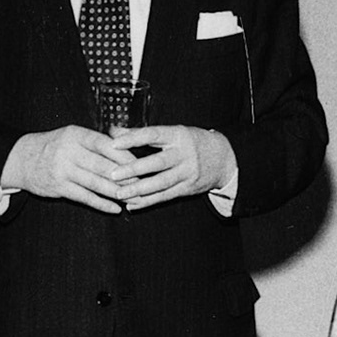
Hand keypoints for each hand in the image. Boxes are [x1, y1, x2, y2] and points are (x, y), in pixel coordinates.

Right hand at [0, 125, 135, 211]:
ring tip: (133, 198)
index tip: (141, 163)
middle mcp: (69, 151)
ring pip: (96, 184)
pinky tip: (115, 209)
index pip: (105, 144)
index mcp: (76, 135)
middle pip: (103, 166)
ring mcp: (63, 170)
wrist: (22, 158)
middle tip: (143, 184)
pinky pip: (84, 198)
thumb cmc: (55, 145)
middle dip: (125, 177)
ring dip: (116, 193)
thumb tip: (127, 143)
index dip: (125, 155)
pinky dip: (101, 204)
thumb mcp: (73, 135)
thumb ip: (97, 140)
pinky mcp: (58, 188)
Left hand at [110, 125, 236, 209]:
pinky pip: (165, 197)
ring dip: (138, 190)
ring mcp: (187, 173)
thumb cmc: (191, 142)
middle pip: (157, 163)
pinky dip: (147, 202)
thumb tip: (113, 131)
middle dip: (134, 169)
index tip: (113, 143)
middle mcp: (184, 154)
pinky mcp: (188, 189)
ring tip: (118, 194)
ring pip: (161, 183)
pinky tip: (131, 205)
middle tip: (113, 174)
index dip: (133, 138)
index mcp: (178, 135)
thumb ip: (142, 133)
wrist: (223, 158)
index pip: (153, 135)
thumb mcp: (172, 132)